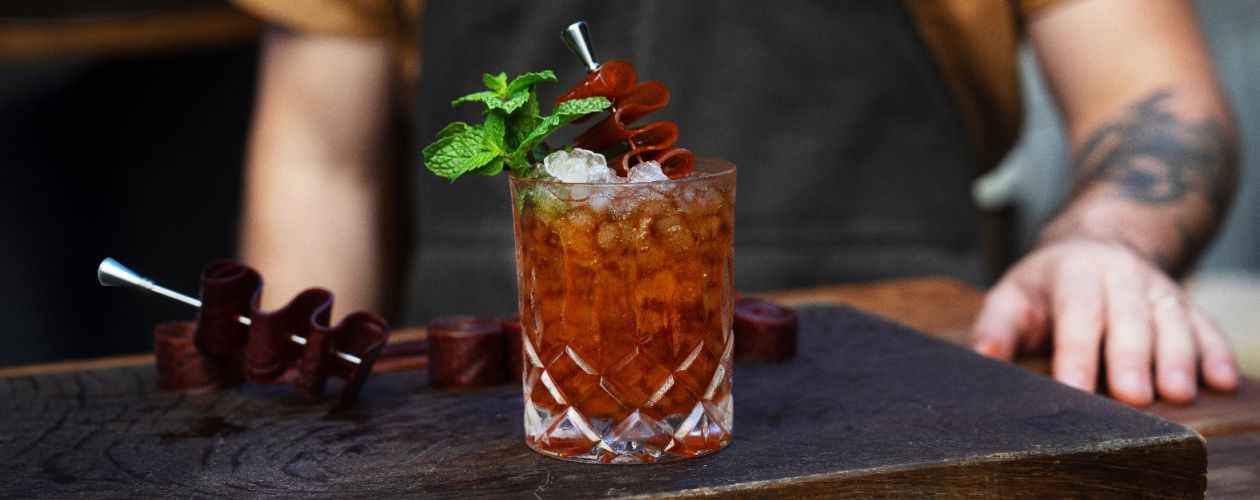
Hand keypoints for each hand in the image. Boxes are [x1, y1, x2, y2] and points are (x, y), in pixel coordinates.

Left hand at [970, 238, 1238, 405]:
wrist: (1097, 243)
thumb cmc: (1047, 284)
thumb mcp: (1013, 293)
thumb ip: (997, 326)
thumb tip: (984, 358)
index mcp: (1075, 270)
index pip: (1076, 312)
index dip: (1076, 352)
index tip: (1074, 389)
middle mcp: (1121, 274)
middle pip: (1128, 317)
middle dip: (1131, 359)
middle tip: (1132, 398)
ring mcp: (1158, 286)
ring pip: (1171, 321)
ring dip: (1178, 359)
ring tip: (1178, 394)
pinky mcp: (1184, 302)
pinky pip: (1205, 326)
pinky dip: (1216, 353)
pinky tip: (1223, 381)